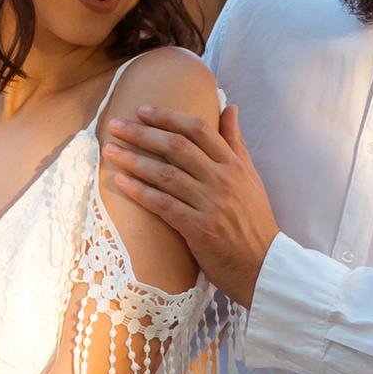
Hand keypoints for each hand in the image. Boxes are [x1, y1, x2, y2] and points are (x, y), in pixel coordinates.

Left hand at [99, 100, 277, 309]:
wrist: (262, 265)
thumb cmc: (254, 221)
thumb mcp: (251, 176)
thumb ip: (236, 142)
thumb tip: (230, 108)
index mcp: (235, 164)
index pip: (199, 129)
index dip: (169, 116)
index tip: (143, 110)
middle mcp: (223, 179)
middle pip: (177, 146)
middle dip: (142, 133)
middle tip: (115, 125)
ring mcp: (211, 204)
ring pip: (166, 174)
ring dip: (134, 160)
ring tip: (110, 150)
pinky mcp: (199, 228)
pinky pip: (163, 204)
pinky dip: (141, 191)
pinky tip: (121, 181)